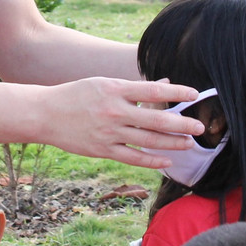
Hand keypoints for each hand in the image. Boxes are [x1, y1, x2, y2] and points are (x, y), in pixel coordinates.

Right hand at [40, 78, 201, 169]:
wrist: (45, 113)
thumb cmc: (77, 95)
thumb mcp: (103, 84)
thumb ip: (133, 88)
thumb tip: (164, 85)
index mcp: (115, 90)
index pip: (153, 90)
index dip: (177, 91)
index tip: (194, 94)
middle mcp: (114, 111)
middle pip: (156, 119)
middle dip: (181, 123)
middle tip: (200, 126)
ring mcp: (109, 132)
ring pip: (148, 140)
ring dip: (172, 143)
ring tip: (189, 143)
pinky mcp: (103, 149)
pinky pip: (132, 157)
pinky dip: (151, 160)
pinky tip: (167, 160)